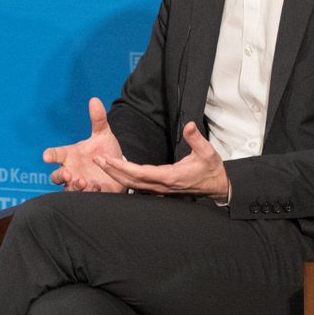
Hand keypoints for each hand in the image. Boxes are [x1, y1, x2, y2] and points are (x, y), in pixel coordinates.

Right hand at [43, 97, 126, 192]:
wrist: (119, 168)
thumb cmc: (104, 150)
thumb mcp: (103, 134)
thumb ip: (98, 120)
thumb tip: (94, 100)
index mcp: (70, 155)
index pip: (55, 154)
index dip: (50, 155)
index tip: (46, 156)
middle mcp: (71, 170)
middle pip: (56, 176)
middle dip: (60, 176)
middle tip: (68, 174)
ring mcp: (80, 184)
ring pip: (68, 190)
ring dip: (74, 187)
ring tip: (84, 182)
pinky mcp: (91, 194)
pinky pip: (86, 197)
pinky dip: (90, 193)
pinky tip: (98, 188)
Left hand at [93, 121, 229, 198]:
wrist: (216, 187)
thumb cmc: (211, 170)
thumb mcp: (208, 152)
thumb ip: (196, 139)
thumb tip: (189, 125)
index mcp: (171, 177)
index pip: (142, 173)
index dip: (124, 167)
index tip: (109, 159)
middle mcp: (162, 185)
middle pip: (132, 180)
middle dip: (113, 170)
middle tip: (97, 160)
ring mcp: (160, 189)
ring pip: (133, 184)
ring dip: (116, 175)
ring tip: (101, 164)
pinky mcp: (159, 189)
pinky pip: (138, 186)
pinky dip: (125, 180)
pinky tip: (115, 173)